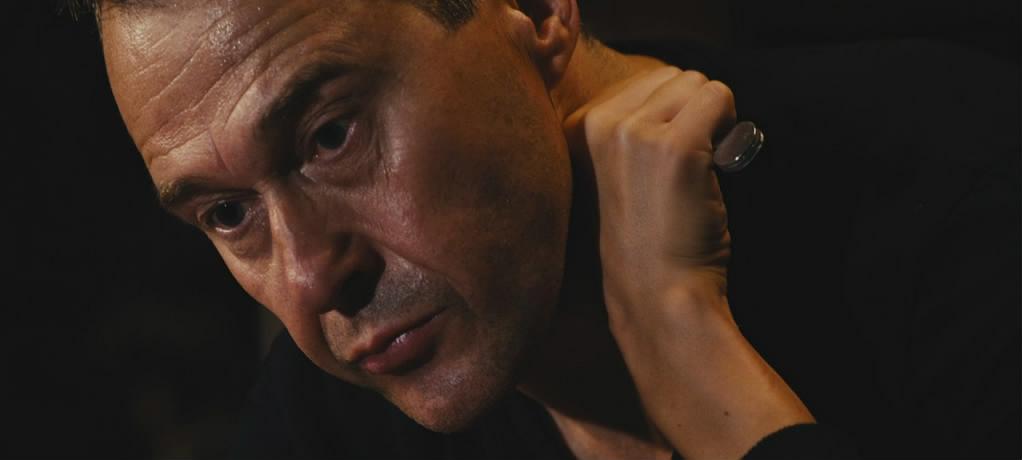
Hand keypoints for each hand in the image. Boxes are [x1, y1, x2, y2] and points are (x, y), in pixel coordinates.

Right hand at [565, 66, 813, 459]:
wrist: (656, 295)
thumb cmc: (649, 242)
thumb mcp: (621, 174)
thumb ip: (634, 128)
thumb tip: (683, 88)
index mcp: (580, 126)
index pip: (649, 81)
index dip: (674, 118)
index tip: (662, 166)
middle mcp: (599, 121)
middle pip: (676, 78)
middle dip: (694, 115)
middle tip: (685, 172)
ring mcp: (634, 132)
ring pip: (700, 86)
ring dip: (713, 123)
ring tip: (696, 175)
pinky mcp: (675, 146)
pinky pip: (720, 99)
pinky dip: (732, 130)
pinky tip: (717, 168)